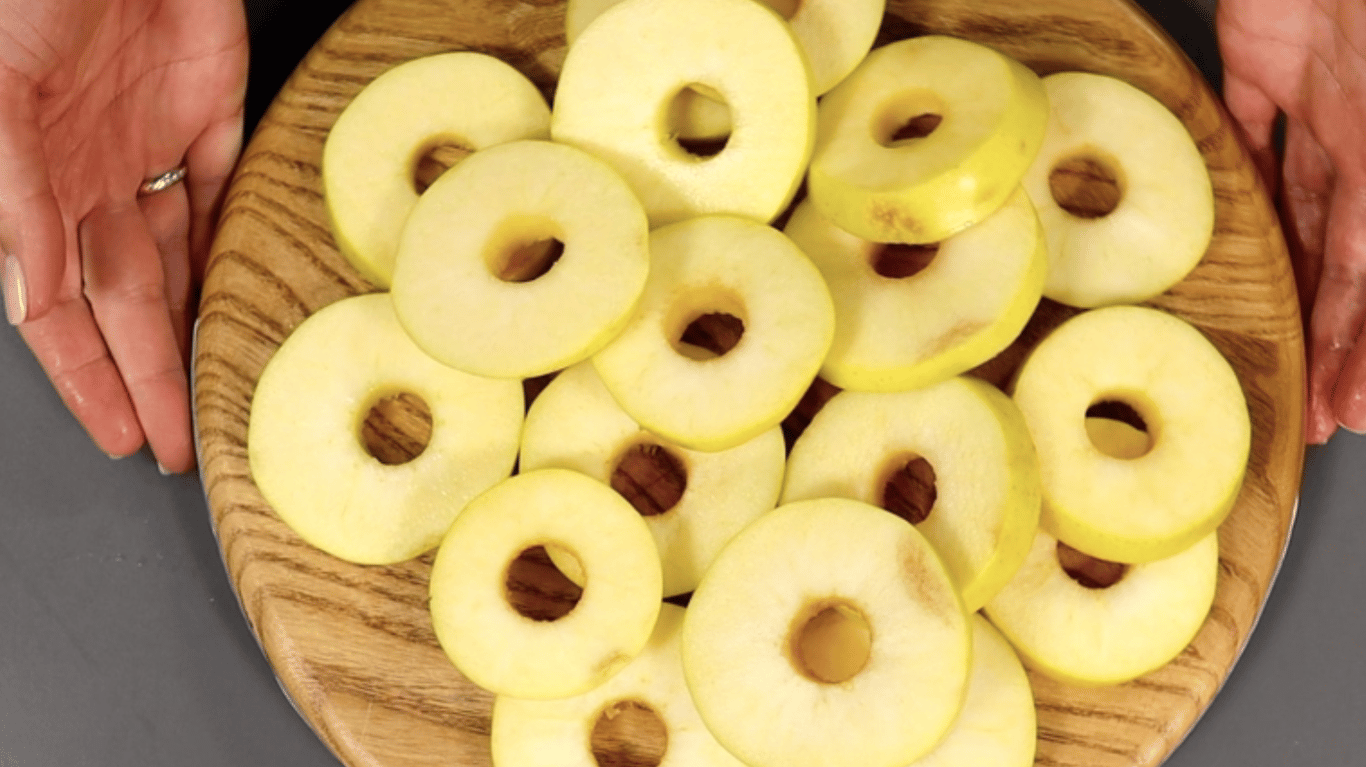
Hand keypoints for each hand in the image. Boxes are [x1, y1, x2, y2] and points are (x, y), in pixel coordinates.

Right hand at [0, 0, 247, 471]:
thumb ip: (11, 196)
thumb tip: (34, 294)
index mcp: (31, 184)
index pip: (59, 310)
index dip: (89, 377)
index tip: (122, 436)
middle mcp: (87, 179)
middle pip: (125, 303)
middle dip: (147, 376)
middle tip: (177, 444)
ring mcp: (145, 150)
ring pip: (174, 263)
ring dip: (187, 327)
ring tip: (207, 392)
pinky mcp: (206, 113)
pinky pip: (217, 195)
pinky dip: (222, 246)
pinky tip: (231, 294)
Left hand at [1216, 0, 1365, 443]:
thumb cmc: (1362, 6)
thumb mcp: (1360, 103)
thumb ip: (1351, 197)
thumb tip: (1358, 266)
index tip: (1361, 405)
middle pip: (1357, 261)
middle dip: (1349, 339)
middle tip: (1329, 410)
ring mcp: (1325, 98)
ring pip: (1311, 213)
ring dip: (1307, 285)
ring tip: (1298, 355)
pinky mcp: (1267, 61)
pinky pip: (1257, 138)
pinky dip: (1258, 188)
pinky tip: (1254, 238)